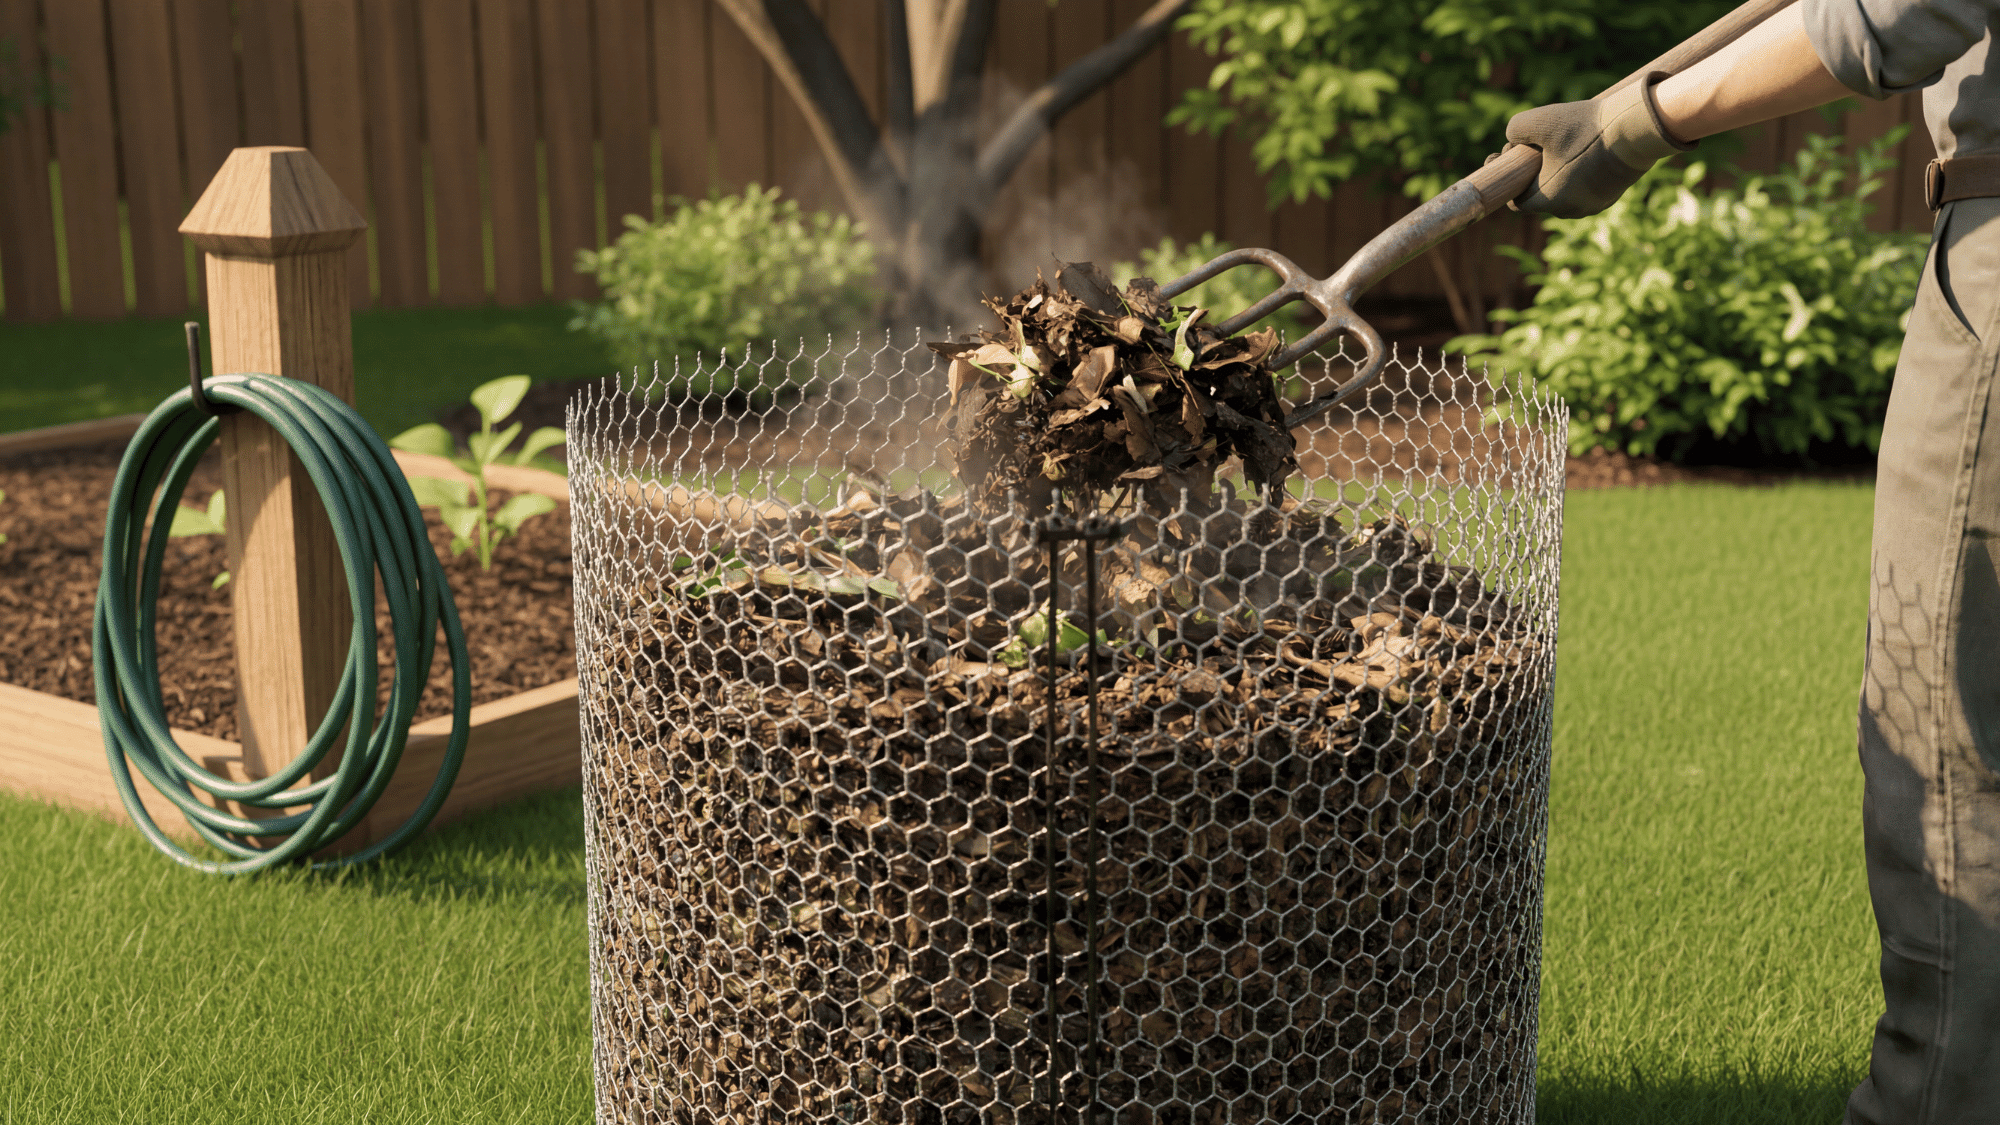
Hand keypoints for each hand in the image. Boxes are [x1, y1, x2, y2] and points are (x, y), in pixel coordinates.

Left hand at [1505, 74, 1691, 218]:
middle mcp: (1570, 210)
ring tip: (1559, 147)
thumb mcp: (1540, 119)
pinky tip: (1581, 151)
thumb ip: (1514, 130)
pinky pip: (1584, 189)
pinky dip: (1577, 175)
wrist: (1637, 129)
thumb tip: (1511, 142)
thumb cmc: (1586, 127)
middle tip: (1535, 146)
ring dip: (1556, 174)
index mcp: (1549, 201)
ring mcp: (1593, 206)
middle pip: (1541, 196)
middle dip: (1534, 173)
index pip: (1518, 202)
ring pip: (1563, 193)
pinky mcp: (1610, 197)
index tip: (1508, 155)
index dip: (1510, 180)